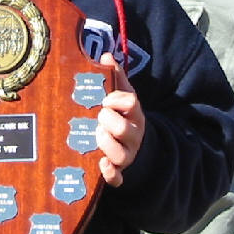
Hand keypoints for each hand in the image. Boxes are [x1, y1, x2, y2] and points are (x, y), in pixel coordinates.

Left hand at [96, 52, 144, 186]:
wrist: (137, 146)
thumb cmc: (122, 116)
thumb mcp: (121, 95)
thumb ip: (114, 76)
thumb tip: (105, 55)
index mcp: (133, 114)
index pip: (131, 103)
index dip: (117, 99)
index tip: (104, 99)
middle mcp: (133, 135)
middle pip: (125, 129)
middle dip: (108, 122)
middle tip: (98, 117)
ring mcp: (128, 154)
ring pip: (121, 155)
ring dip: (106, 145)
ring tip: (96, 136)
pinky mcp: (120, 172)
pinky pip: (118, 179)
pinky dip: (110, 174)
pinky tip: (100, 165)